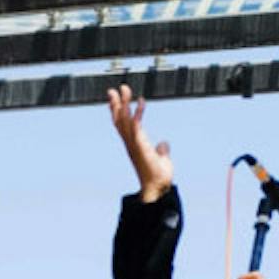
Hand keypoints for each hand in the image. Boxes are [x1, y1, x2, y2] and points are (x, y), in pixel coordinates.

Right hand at [107, 84, 173, 201]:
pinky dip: (138, 112)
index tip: (116, 99)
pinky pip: (136, 125)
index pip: (122, 125)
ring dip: (123, 103)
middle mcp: (130, 143)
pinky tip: (141, 101)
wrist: (157, 189)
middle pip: (119, 120)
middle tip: (114, 89)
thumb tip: (163, 143)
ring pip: (124, 120)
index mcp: (134, 144)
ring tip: (124, 89)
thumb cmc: (158, 177)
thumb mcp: (161, 159)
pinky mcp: (140, 145)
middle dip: (116, 104)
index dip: (118, 111)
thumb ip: (162, 150)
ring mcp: (134, 144)